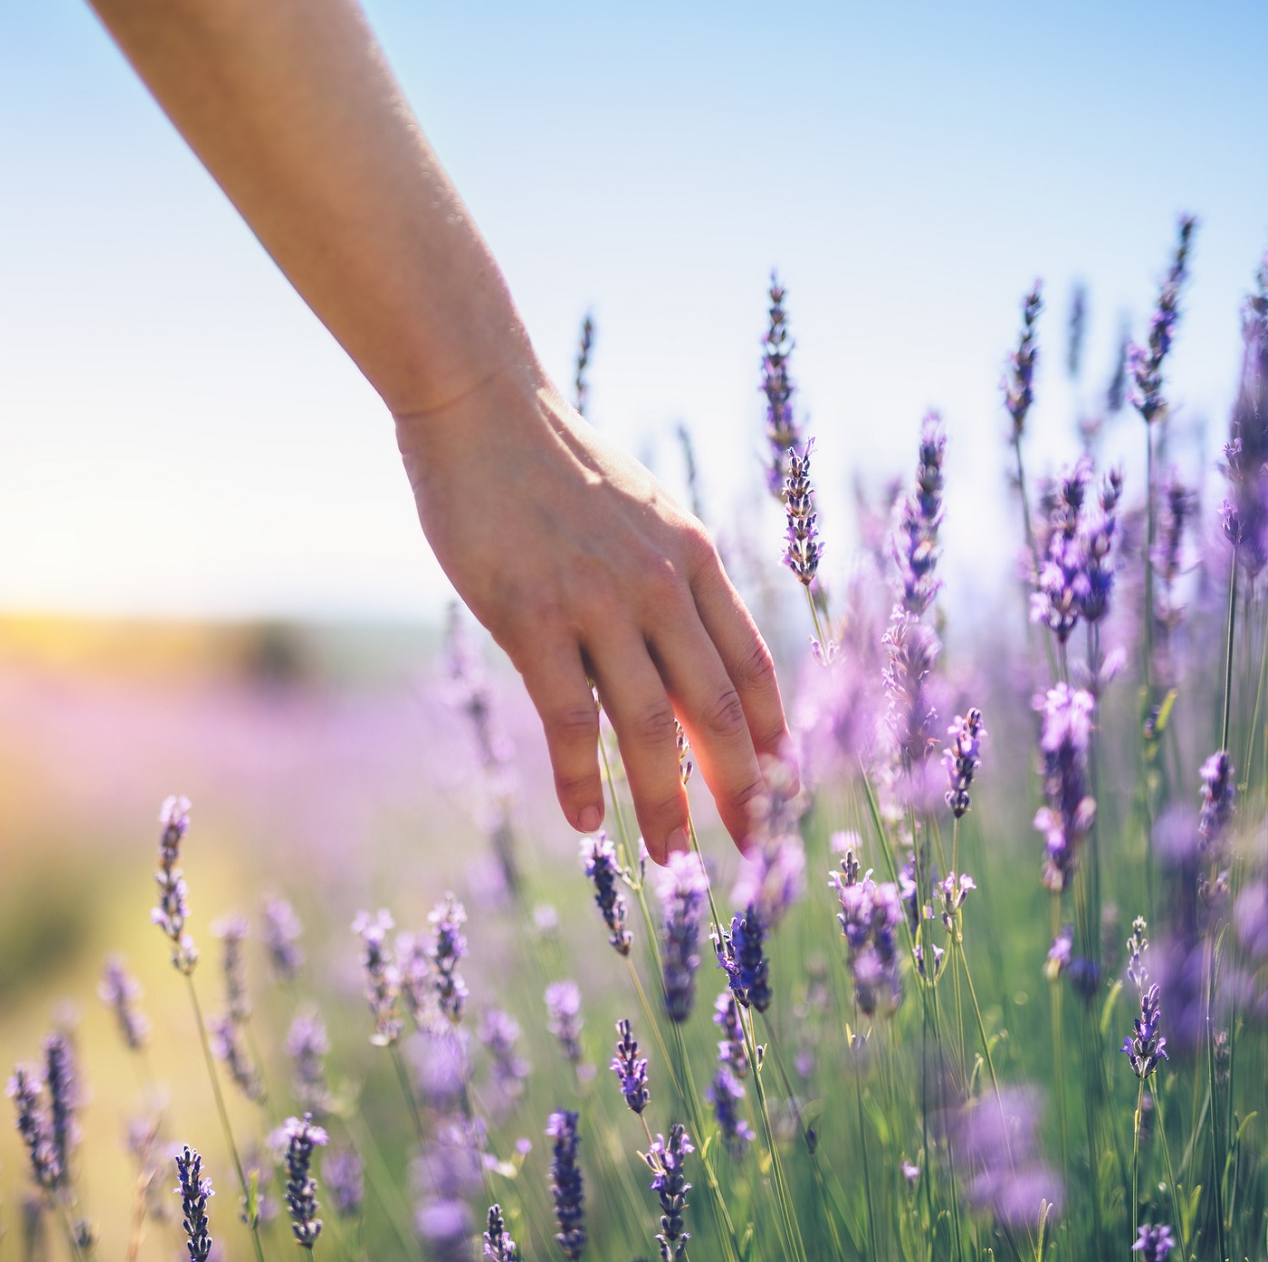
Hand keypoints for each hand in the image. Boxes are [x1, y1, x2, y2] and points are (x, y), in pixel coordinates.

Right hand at [397, 368, 791, 860]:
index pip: (753, 668)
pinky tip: (586, 822)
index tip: (785, 795)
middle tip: (758, 851)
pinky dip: (582, 779)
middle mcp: (660, 585)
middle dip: (746, 791)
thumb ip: (668, 582)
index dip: (775, 741)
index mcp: (694, 560)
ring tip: (672, 861)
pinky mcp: (532, 616)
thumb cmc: (555, 467)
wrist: (482, 407)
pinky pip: (571, 719)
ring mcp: (598, 601)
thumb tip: (686, 660)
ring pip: (653, 728)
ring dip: (668, 806)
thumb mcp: (640, 515)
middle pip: (721, 710)